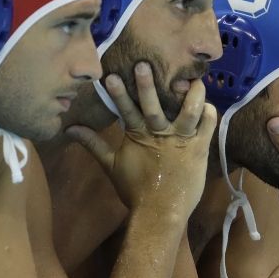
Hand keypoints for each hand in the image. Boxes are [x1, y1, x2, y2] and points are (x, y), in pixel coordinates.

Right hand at [66, 62, 216, 217]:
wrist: (161, 212)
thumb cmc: (136, 190)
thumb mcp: (111, 165)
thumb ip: (93, 144)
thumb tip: (70, 129)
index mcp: (138, 136)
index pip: (125, 110)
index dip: (118, 94)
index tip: (110, 76)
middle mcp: (159, 134)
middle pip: (153, 106)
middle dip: (147, 86)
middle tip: (144, 65)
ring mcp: (181, 140)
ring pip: (189, 112)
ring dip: (192, 95)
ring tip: (195, 80)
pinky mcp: (199, 149)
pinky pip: (207, 126)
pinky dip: (208, 114)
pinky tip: (208, 104)